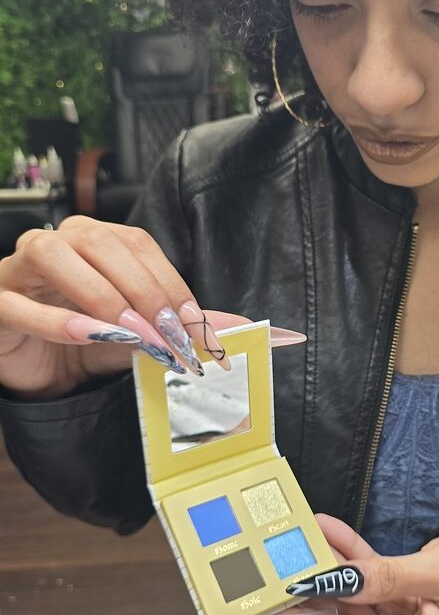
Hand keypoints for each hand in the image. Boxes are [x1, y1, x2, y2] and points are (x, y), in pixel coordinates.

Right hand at [0, 216, 303, 398]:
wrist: (36, 373)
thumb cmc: (87, 345)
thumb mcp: (141, 336)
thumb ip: (182, 328)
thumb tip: (240, 328)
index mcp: (97, 240)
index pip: (138, 244)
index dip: (169, 280)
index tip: (196, 324)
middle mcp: (59, 242)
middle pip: (102, 242)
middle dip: (143, 289)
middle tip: (169, 334)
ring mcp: (19, 268)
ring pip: (54, 255)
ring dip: (100, 294)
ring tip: (130, 333)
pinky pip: (17, 302)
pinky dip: (53, 318)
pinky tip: (84, 335)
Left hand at [285, 514, 438, 614]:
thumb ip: (388, 578)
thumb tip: (337, 581)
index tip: (280, 600)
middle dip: (318, 586)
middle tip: (280, 561)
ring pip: (354, 596)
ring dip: (331, 565)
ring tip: (299, 538)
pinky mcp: (400, 603)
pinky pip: (368, 580)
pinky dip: (351, 556)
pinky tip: (327, 530)